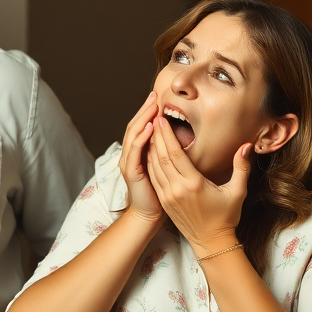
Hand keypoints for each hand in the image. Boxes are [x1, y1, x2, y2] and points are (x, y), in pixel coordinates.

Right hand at [118, 93, 165, 224]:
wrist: (149, 216)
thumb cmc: (161, 196)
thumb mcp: (166, 170)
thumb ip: (170, 155)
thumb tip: (183, 139)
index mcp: (140, 153)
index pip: (142, 127)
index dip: (149, 112)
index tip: (159, 99)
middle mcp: (131, 155)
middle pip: (136, 126)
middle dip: (145, 110)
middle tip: (154, 95)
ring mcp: (129, 162)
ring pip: (134, 134)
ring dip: (143, 118)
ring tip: (152, 105)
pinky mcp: (131, 171)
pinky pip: (135, 150)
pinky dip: (142, 137)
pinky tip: (150, 127)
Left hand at [146, 115, 251, 254]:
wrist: (211, 242)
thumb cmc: (226, 217)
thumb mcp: (237, 192)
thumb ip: (241, 167)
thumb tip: (247, 146)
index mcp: (194, 184)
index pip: (175, 154)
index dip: (166, 135)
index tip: (161, 120)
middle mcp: (177, 189)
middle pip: (161, 157)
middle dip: (155, 136)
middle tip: (152, 118)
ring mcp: (168, 196)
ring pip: (154, 167)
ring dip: (150, 147)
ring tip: (149, 130)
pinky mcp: (164, 201)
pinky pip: (153, 177)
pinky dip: (149, 162)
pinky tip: (149, 151)